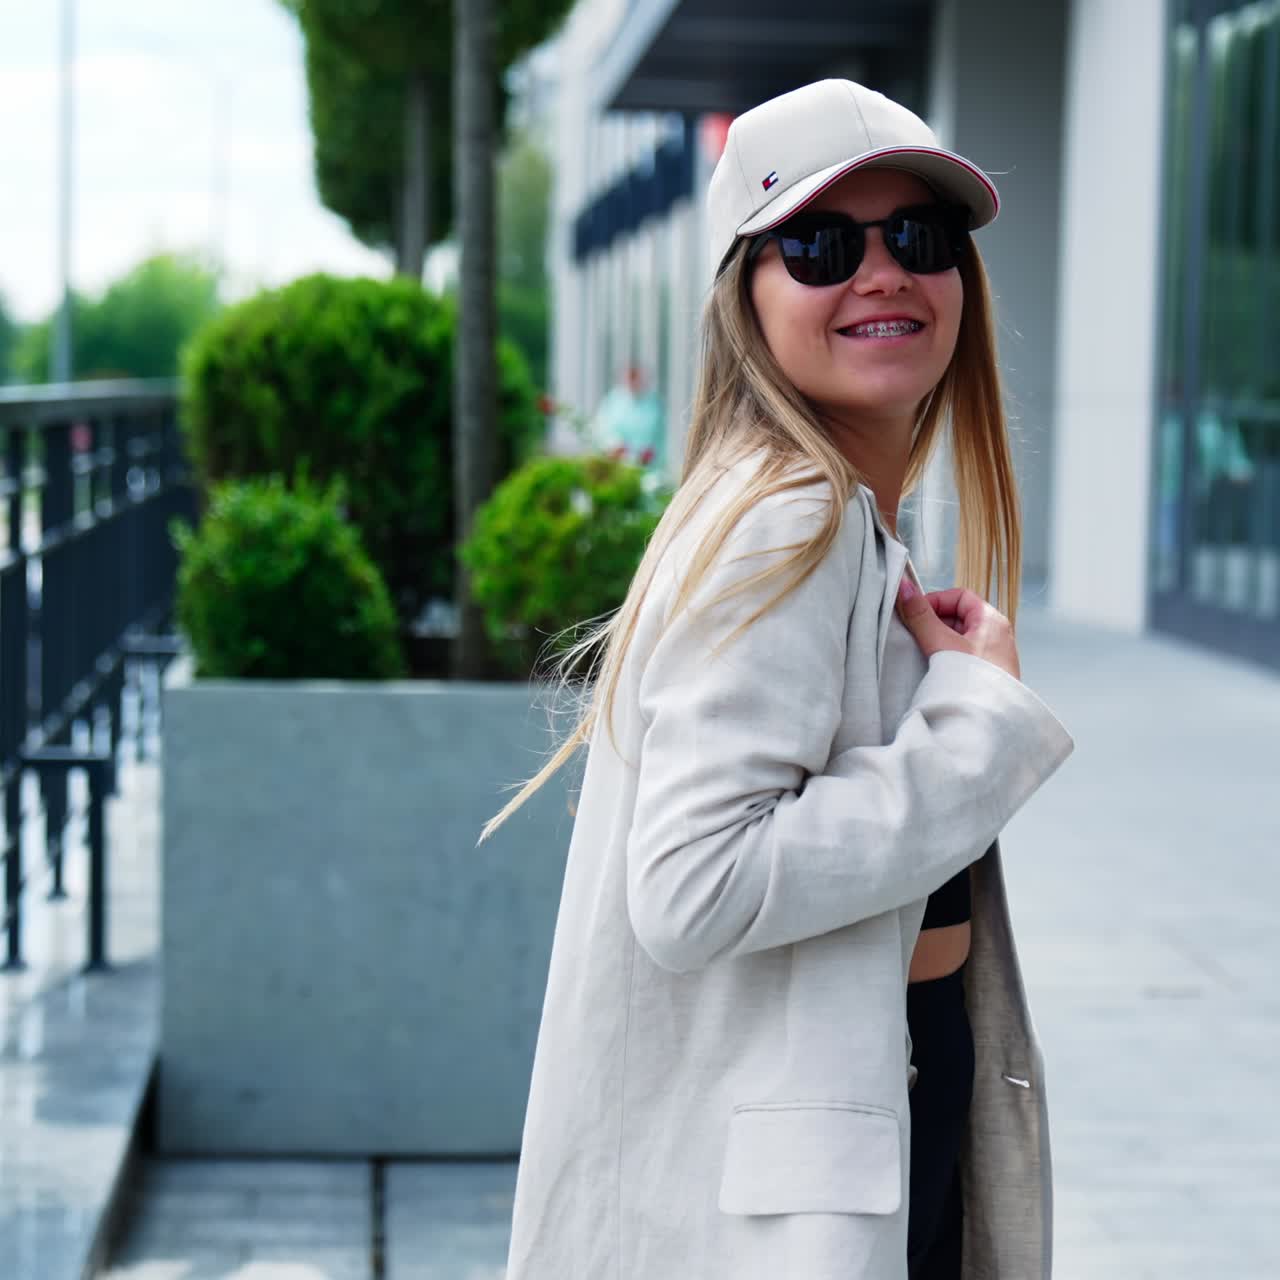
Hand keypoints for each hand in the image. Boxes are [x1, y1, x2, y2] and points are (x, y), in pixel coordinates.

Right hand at [895, 581, 1020, 680]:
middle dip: (934, 623)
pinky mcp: (988, 674)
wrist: (990, 723)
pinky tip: (936, 670)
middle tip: (915, 634)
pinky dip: (948, 657)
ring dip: (939, 641)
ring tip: (924, 654)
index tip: (914, 615)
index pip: (959, 596)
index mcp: (992, 620)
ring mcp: (994, 656)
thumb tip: (903, 587)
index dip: (935, 601)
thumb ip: (920, 615)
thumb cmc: (972, 680)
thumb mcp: (941, 642)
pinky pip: (964, 656)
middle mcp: (997, 635)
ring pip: (960, 638)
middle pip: (959, 616)